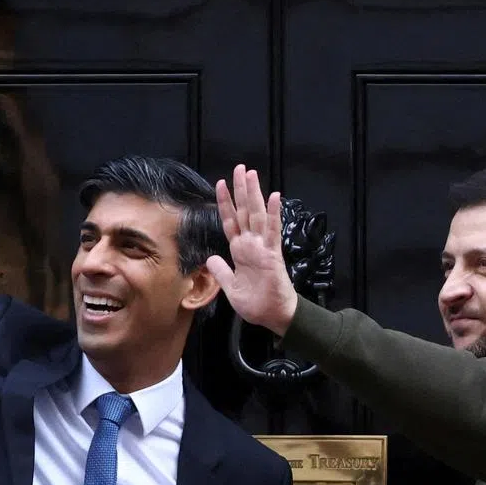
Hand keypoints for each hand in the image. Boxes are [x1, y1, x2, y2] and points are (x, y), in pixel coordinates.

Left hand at [205, 165, 298, 335]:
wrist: (273, 316)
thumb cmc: (256, 303)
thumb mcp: (230, 287)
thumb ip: (221, 271)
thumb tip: (210, 258)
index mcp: (240, 251)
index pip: (230, 221)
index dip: (225, 203)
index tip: (221, 183)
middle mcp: (251, 244)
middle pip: (244, 211)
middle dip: (241, 190)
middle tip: (240, 168)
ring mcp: (262, 247)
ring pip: (256, 215)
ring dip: (253, 194)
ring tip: (251, 174)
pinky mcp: (273, 254)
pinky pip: (273, 230)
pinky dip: (273, 213)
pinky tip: (274, 196)